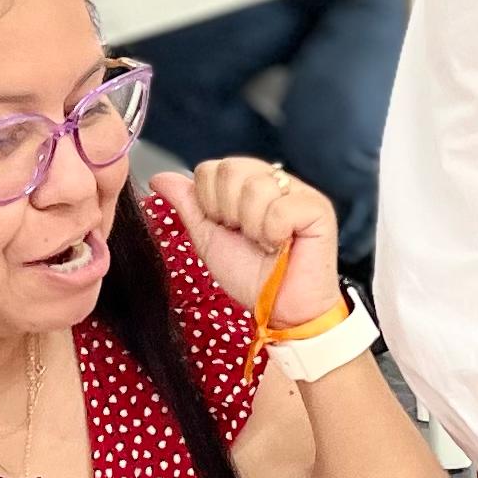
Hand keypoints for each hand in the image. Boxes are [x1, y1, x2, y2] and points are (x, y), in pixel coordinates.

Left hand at [165, 155, 341, 326]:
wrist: (281, 309)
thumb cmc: (251, 276)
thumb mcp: (208, 238)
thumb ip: (188, 205)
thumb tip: (159, 178)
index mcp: (248, 183)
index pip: (212, 168)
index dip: (209, 202)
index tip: (227, 228)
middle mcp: (274, 180)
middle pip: (230, 169)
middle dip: (228, 211)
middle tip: (245, 235)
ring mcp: (298, 191)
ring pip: (255, 187)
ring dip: (252, 226)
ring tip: (265, 242)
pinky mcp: (317, 208)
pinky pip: (280, 209)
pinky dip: (273, 234)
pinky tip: (282, 245)